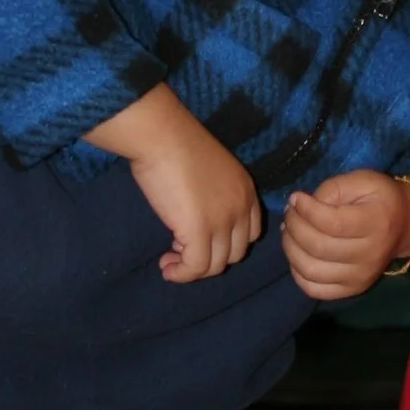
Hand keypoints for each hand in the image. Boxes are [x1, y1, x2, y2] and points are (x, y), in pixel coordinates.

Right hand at [84, 83, 262, 279]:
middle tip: (180, 250)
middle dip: (209, 258)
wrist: (160, 135)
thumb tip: (191, 221)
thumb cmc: (175, 144)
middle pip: (235, 254)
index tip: (197, 239)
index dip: (224, 244)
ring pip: (216, 265)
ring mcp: (223, 221)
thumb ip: (211, 196)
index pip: (249, 234)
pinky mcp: (200, 231)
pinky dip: (181, 274)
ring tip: (169, 261)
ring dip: (192, 269)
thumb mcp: (207, 172)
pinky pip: (196, 267)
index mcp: (247, 191)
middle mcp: (241, 208)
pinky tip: (166, 267)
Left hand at [283, 171, 409, 302]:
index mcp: (377, 222)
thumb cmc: (379, 198)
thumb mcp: (362, 180)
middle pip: (318, 247)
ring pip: (311, 270)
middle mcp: (371, 255)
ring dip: (290, 249)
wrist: (405, 225)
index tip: (296, 198)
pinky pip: (314, 289)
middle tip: (290, 213)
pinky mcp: (352, 289)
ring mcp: (361, 277)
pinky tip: (298, 253)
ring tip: (289, 231)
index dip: (306, 210)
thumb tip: (301, 205)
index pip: (331, 223)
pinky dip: (297, 272)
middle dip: (294, 227)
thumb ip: (333, 188)